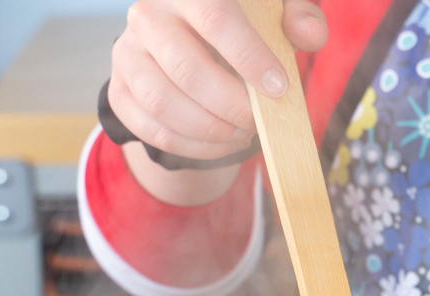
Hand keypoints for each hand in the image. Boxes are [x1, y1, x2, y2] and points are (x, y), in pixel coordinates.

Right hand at [109, 0, 327, 160]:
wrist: (193, 44)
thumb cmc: (243, 26)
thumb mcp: (273, 14)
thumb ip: (298, 19)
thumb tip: (309, 35)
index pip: (215, 17)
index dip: (249, 57)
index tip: (279, 88)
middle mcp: (149, 14)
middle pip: (187, 68)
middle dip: (232, 106)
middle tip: (259, 121)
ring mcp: (127, 52)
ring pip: (163, 102)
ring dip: (211, 130)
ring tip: (241, 133)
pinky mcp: (119, 89)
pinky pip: (151, 129)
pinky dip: (192, 147)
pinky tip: (220, 144)